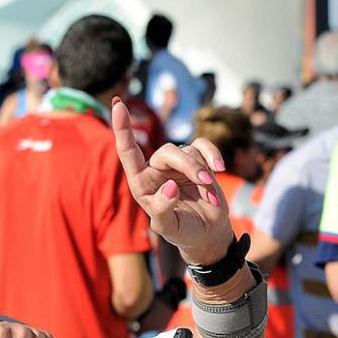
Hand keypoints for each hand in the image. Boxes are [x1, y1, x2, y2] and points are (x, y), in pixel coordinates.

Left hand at [111, 99, 233, 266]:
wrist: (207, 233)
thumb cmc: (182, 231)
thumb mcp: (168, 228)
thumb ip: (163, 209)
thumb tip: (169, 186)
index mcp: (141, 183)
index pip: (128, 152)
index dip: (122, 128)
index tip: (117, 104)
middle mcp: (156, 170)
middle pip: (167, 151)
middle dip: (187, 165)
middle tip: (204, 182)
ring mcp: (176, 163)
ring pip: (188, 151)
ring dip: (202, 171)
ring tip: (210, 194)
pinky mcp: (197, 160)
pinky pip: (203, 145)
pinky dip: (213, 155)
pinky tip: (220, 169)